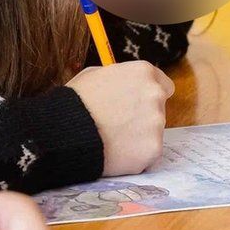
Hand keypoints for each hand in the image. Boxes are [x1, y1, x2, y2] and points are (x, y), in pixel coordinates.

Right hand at [66, 61, 173, 176]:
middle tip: (119, 124)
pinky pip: (148, 154)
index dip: (147, 96)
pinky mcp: (153, 149)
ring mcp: (156, 123)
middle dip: (143, 117)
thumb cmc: (75, 101)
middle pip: (159, 109)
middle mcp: (155, 95)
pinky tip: (114, 152)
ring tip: (112, 139)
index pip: (164, 85)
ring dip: (138, 137)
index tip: (137, 105)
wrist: (65, 131)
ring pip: (153, 133)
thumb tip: (123, 85)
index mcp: (143, 73)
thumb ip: (119, 79)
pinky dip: (135, 156)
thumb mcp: (94, 75)